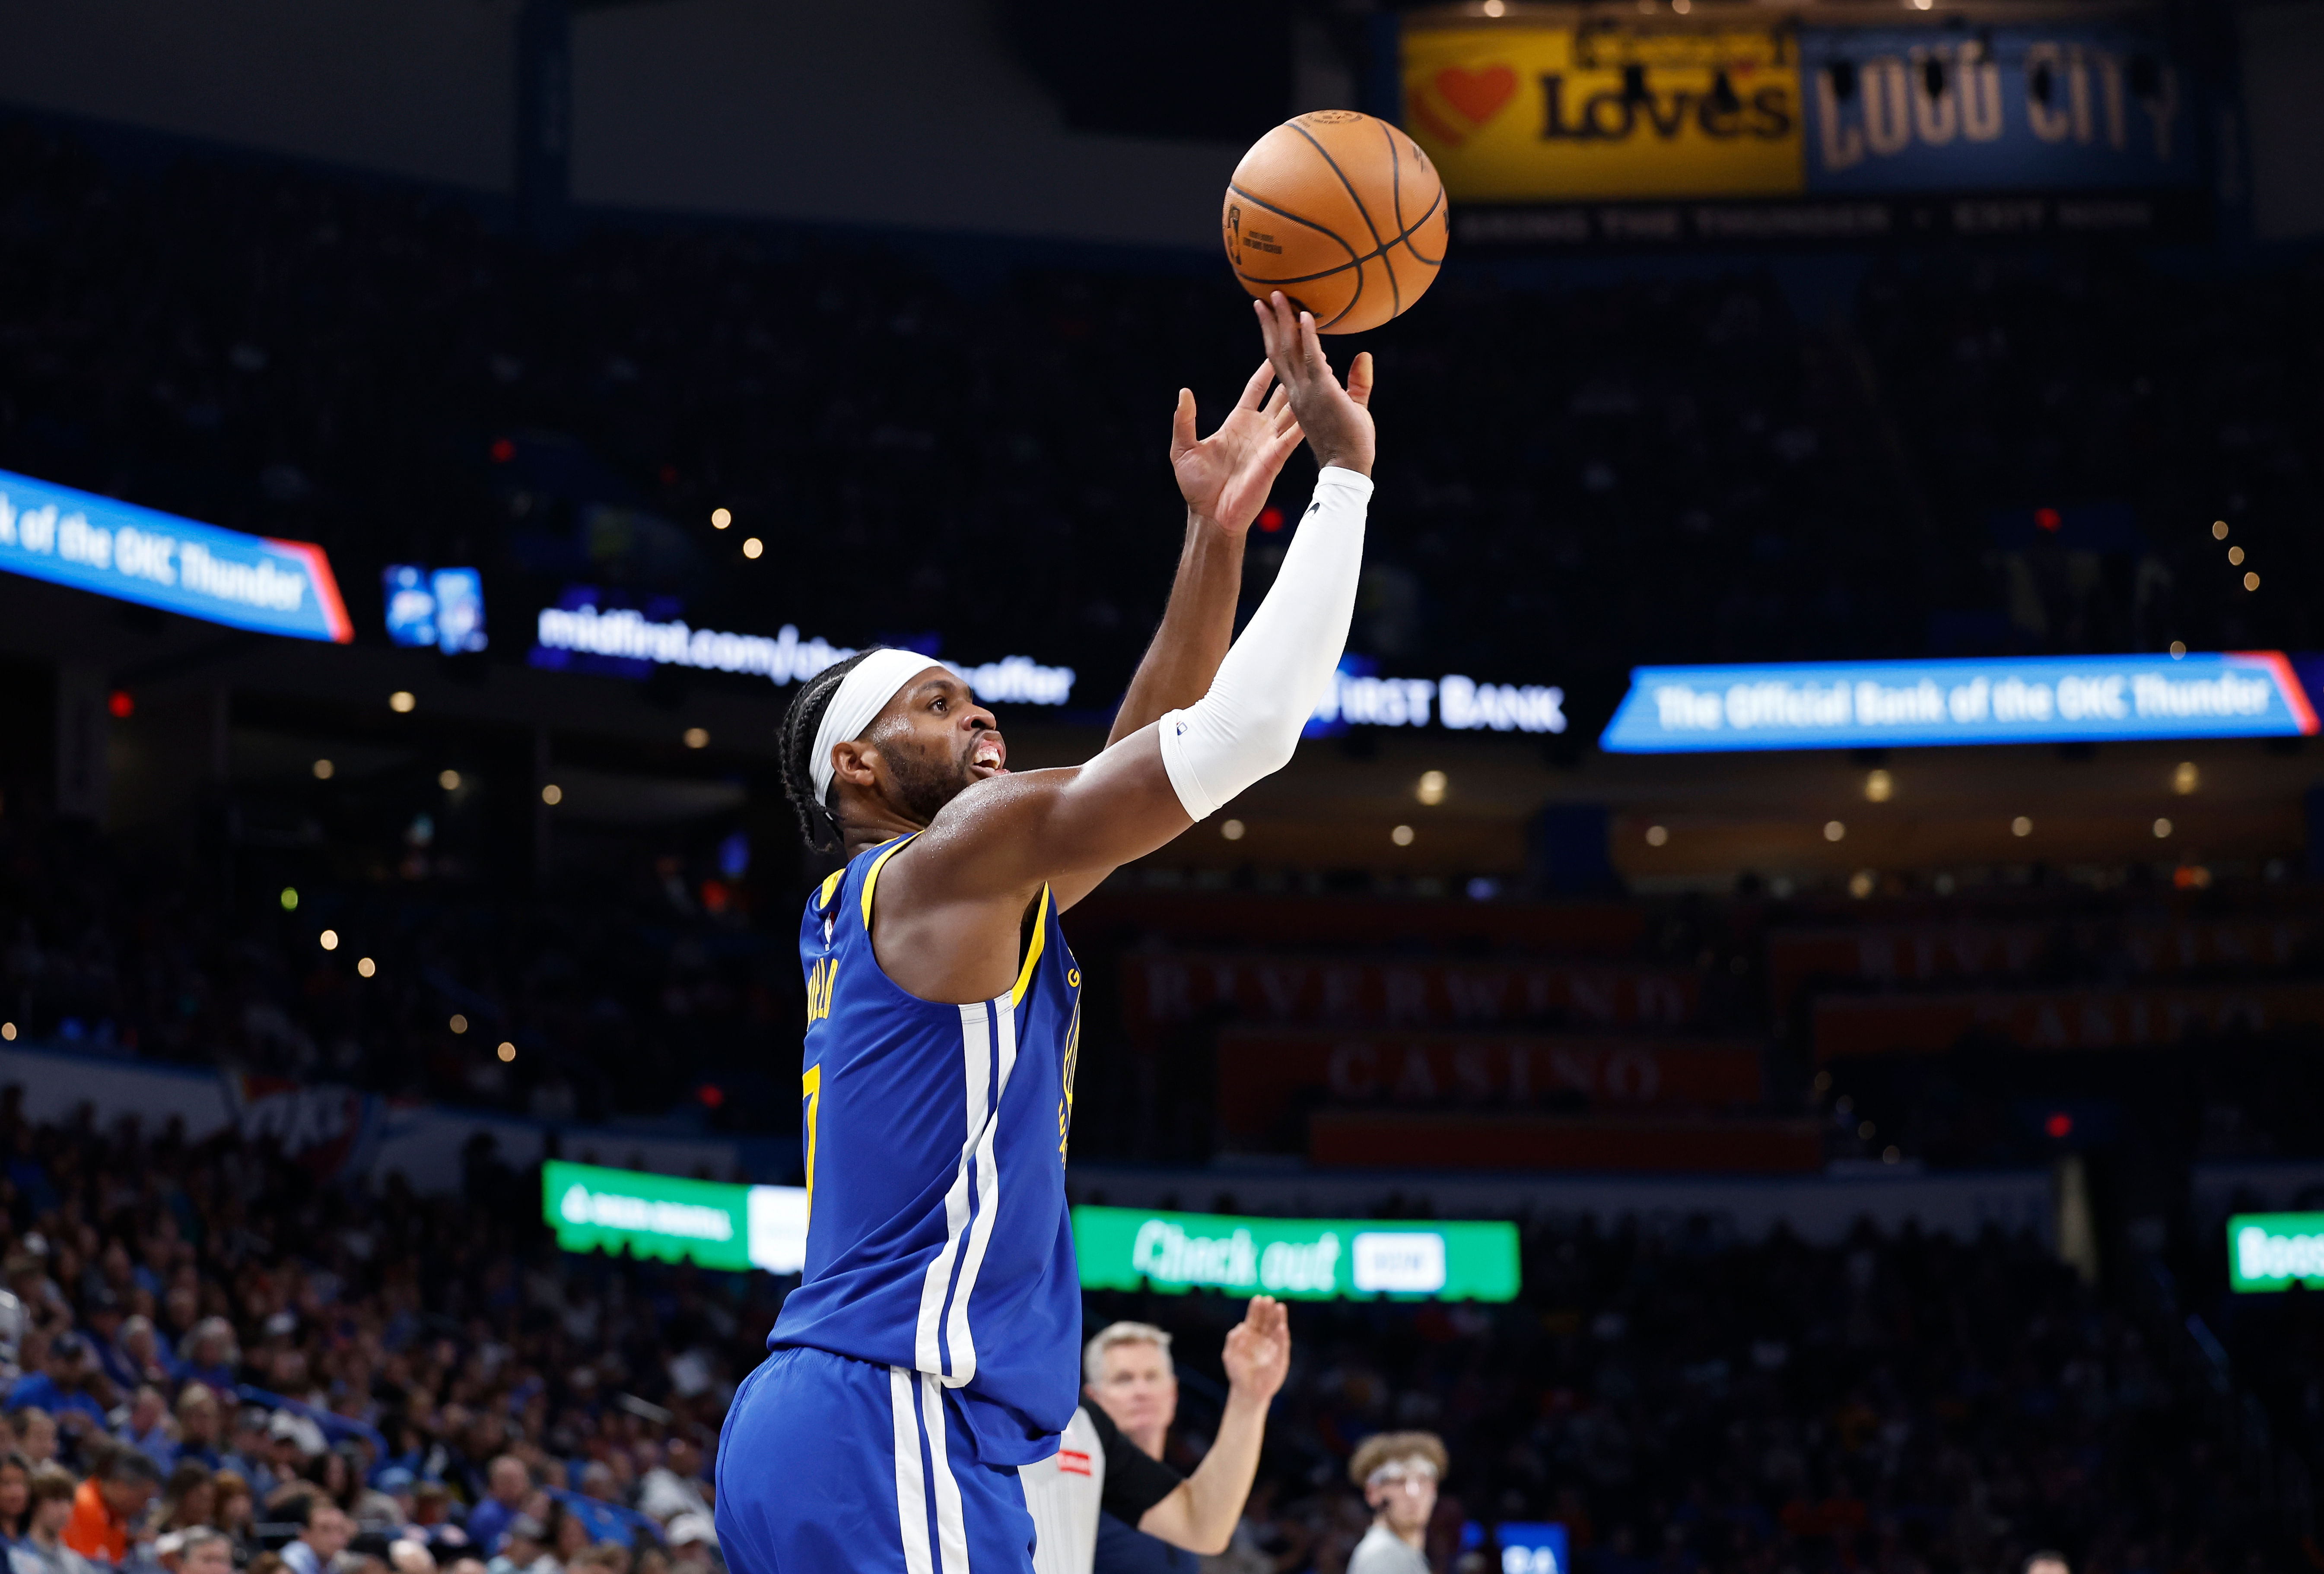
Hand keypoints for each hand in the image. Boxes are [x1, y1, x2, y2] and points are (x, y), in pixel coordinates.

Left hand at [1170, 361, 1305, 533]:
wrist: (1211, 516)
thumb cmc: (1196, 486)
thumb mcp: (1183, 448)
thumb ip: (1185, 420)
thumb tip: (1184, 392)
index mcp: (1237, 422)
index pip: (1256, 389)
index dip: (1265, 370)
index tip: (1276, 350)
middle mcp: (1257, 429)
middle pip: (1280, 396)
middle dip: (1293, 377)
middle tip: (1307, 355)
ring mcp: (1269, 443)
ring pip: (1292, 411)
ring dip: (1305, 394)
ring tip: (1322, 372)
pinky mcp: (1276, 458)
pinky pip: (1293, 435)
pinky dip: (1305, 420)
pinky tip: (1317, 403)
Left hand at [1221, 1295, 1290, 1404]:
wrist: (1247, 1392)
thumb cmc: (1238, 1373)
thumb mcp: (1230, 1355)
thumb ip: (1233, 1341)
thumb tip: (1240, 1327)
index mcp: (1251, 1336)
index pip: (1255, 1319)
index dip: (1256, 1309)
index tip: (1258, 1298)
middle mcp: (1263, 1339)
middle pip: (1267, 1321)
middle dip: (1268, 1310)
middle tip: (1269, 1299)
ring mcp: (1273, 1348)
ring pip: (1276, 1329)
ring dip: (1278, 1318)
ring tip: (1279, 1307)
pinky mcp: (1280, 1358)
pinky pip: (1282, 1345)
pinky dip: (1282, 1336)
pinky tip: (1282, 1327)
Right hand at [1253, 292, 1374, 476]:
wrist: (1349, 467)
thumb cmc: (1351, 443)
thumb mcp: (1354, 406)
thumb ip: (1358, 382)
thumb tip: (1364, 356)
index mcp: (1299, 396)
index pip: (1282, 362)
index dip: (1275, 338)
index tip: (1273, 316)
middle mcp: (1296, 392)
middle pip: (1277, 351)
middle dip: (1270, 323)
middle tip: (1265, 297)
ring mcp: (1306, 392)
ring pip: (1286, 350)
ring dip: (1282, 320)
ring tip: (1277, 295)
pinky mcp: (1321, 391)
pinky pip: (1310, 358)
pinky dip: (1307, 335)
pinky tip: (1305, 315)